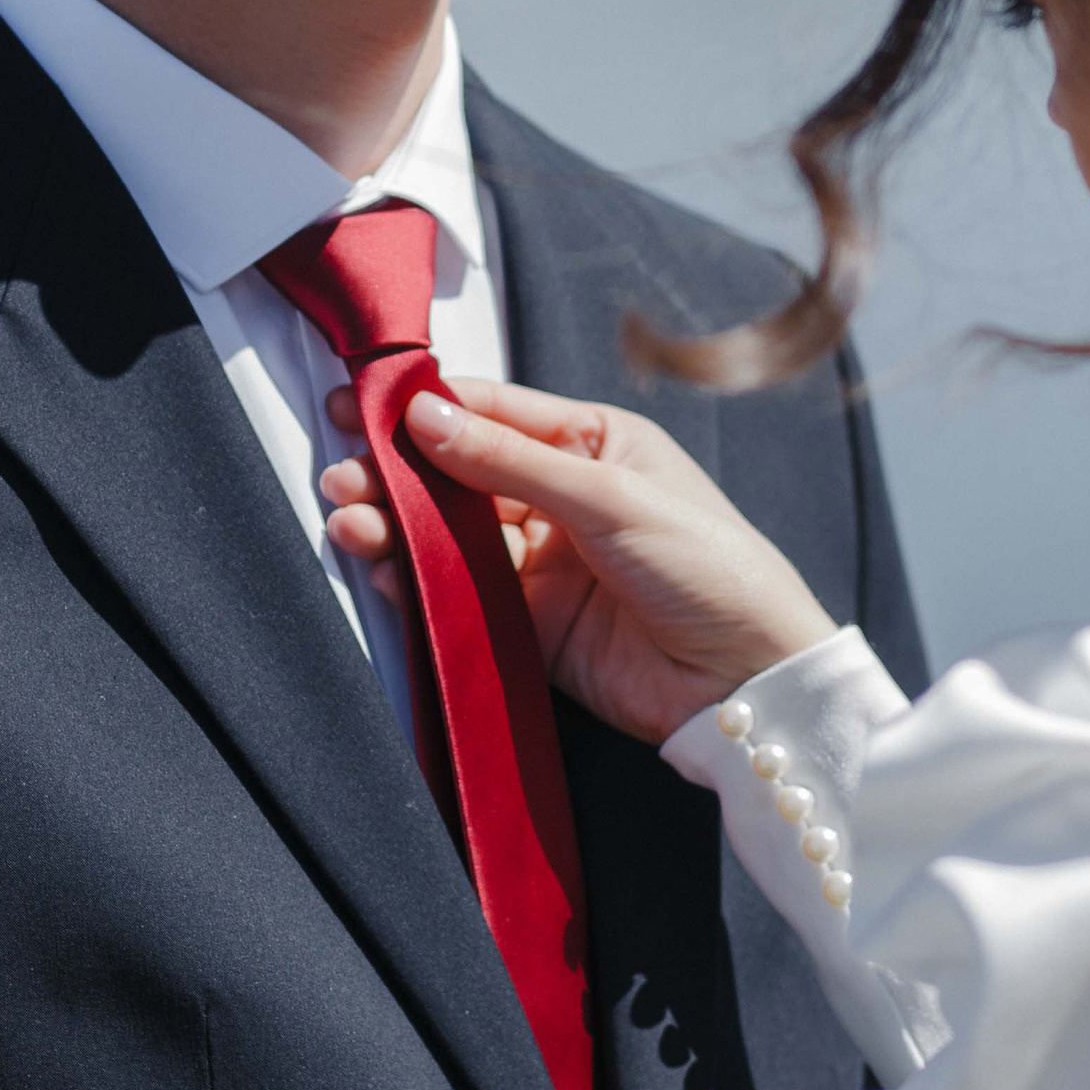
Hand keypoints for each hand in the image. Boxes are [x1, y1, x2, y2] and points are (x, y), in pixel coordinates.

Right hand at [320, 378, 837, 743]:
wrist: (749, 683)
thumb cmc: (708, 565)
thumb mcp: (609, 497)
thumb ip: (509, 461)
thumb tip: (424, 416)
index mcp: (592, 442)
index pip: (491, 413)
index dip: (423, 408)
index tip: (359, 405)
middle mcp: (562, 495)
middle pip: (459, 475)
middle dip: (396, 473)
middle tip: (340, 474)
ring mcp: (545, 562)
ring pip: (451, 535)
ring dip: (397, 527)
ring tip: (346, 522)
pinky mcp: (531, 624)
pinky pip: (461, 594)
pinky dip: (416, 582)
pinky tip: (382, 568)